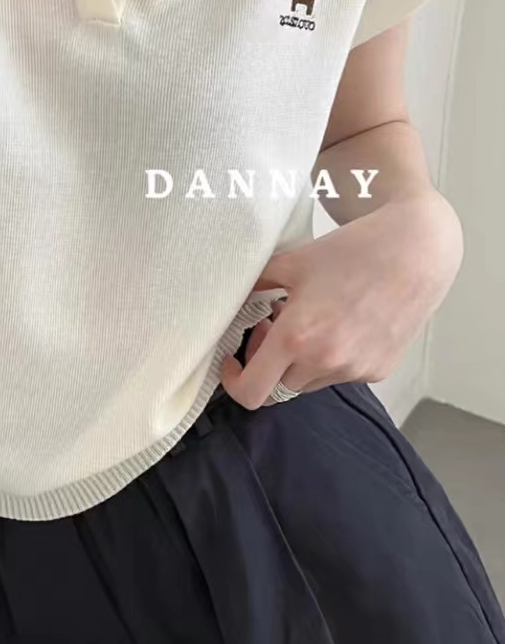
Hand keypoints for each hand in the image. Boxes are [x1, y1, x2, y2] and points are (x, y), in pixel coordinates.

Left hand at [220, 191, 462, 408]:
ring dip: (299, 361)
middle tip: (270, 329)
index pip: (252, 392)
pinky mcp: (378, 370)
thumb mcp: (290, 262)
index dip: (234, 382)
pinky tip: (338, 324)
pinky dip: (330, 359)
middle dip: (267, 363)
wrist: (414, 252)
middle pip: (278, 386)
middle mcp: (325, 361)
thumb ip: (254, 286)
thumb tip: (229, 300)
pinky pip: (340, 375)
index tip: (233, 362)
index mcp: (296, 338)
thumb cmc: (351, 252)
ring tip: (307, 322)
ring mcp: (354, 369)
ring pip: (308, 382)